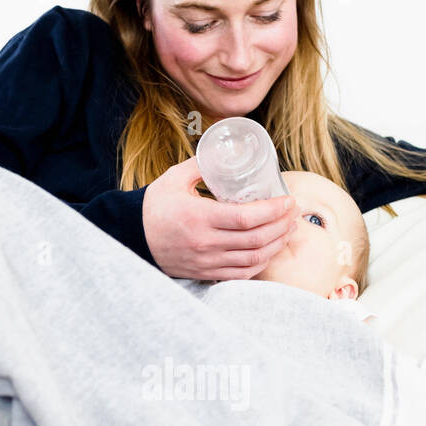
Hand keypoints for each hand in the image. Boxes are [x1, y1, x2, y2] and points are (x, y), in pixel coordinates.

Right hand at [142, 157, 299, 280]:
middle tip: (294, 213)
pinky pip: (241, 273)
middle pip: (256, 239)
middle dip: (282, 226)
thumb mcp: (175, 178)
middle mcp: (206, 244)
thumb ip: (203, 164)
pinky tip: (271, 250)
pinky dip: (261, 263)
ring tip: (289, 230)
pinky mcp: (206, 273)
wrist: (132, 238)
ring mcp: (207, 262)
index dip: (273, 211)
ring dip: (277, 244)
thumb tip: (229, 152)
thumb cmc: (154, 206)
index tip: (288, 200)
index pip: (247, 218)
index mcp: (199, 218)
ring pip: (253, 259)